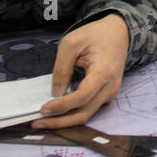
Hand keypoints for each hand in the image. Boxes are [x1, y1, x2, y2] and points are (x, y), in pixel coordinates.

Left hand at [35, 13, 129, 128]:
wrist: (118, 32)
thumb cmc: (96, 34)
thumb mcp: (71, 43)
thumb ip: (62, 68)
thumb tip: (56, 93)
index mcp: (104, 71)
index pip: (82, 96)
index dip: (62, 106)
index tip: (43, 109)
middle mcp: (111, 86)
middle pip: (84, 113)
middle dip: (60, 121)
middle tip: (37, 123)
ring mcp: (111, 91)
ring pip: (87, 114)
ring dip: (65, 120)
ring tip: (44, 120)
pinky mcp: (108, 94)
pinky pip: (90, 108)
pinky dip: (73, 113)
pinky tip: (59, 112)